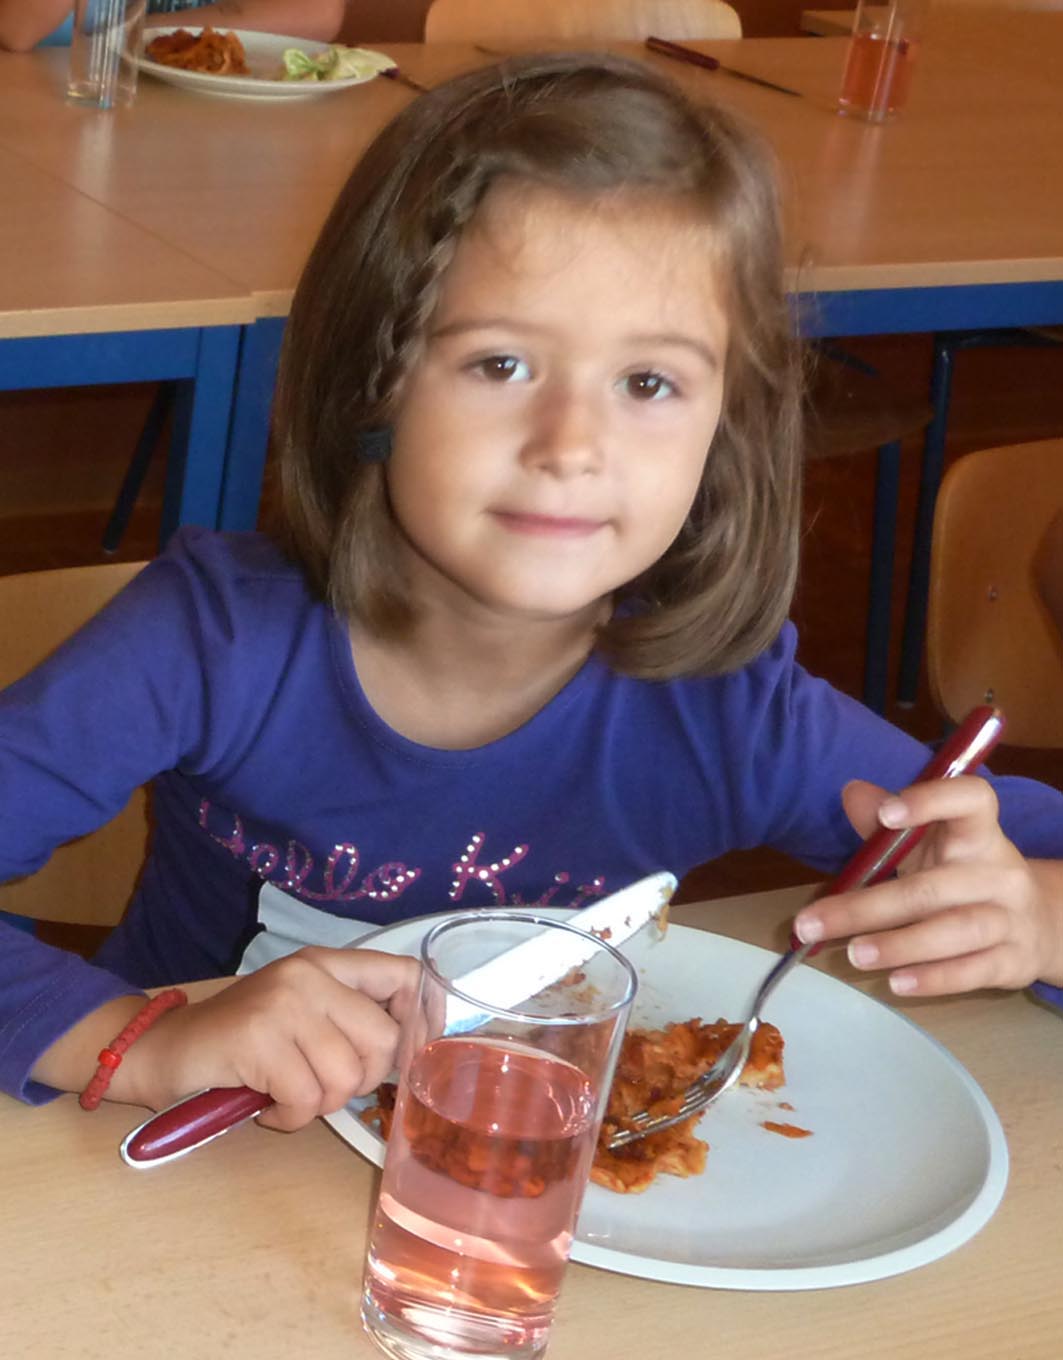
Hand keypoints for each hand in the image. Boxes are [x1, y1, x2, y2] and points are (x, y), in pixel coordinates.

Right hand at [114, 947, 420, 1130]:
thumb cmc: (241, 1040)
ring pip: (346, 1077)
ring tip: (286, 1095)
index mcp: (326, 964)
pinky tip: (266, 1107)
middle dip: (360, 1081)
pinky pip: (305, 1099)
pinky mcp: (258, 1040)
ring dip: (317, 1105)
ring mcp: (284, 1004)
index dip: (421, 1019)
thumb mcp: (300, 1012)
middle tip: (322, 1087)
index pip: (404, 975)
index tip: (410, 1056)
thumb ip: (349, 1018)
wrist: (165, 1048)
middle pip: (384, 1040)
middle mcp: (309, 976)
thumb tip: (413, 1051)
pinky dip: (288, 1117)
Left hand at [792, 776, 1062, 996]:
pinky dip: (934, 978)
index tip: (887, 813)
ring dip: (900, 944)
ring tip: (853, 954)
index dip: (932, 801)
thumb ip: (887, 826)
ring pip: (956, 931)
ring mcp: (1011, 919)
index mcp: (978, 833)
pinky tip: (895, 983)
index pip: (971, 801)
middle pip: (934, 887)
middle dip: (869, 906)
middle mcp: (1000, 873)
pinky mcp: (1013, 962)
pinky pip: (973, 971)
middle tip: (812, 922)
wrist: (1039, 924)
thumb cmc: (963, 878)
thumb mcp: (930, 848)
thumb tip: (851, 792)